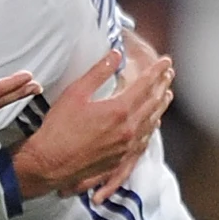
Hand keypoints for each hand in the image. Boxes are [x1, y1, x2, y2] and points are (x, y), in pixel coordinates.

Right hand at [12, 44, 173, 199]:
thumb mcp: (76, 93)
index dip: (157, 71)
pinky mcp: (120, 160)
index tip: (165, 61)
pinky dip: (150, 130)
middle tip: (169, 74)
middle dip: (162, 86)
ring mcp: (126, 147)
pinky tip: (151, 126)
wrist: (49, 164)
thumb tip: (115, 55)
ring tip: (166, 96)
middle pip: (153, 104)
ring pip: (151, 124)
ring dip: (161, 107)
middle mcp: (128, 130)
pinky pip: (143, 143)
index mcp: (119, 110)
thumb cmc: (58, 129)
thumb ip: (98, 72)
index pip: (145, 85)